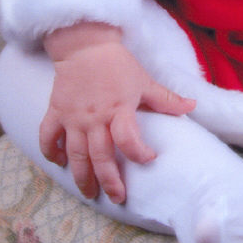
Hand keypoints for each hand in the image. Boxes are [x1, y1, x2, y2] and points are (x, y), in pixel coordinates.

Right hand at [39, 22, 194, 203]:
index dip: (139, 153)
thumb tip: (193, 107)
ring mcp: (73, 117)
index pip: (128, 139)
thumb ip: (166, 99)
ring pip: (75, 154)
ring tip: (90, 193)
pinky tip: (60, 163)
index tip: (150, 159)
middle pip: (100, 156)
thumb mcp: (144, 80)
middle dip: (108, 181)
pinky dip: (51, 152)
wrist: (85, 44)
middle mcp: (95, 117)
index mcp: (119, 109)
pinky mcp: (56, 112)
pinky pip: (48, 137)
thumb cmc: (117, 63)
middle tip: (116, 197)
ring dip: (82, 176)